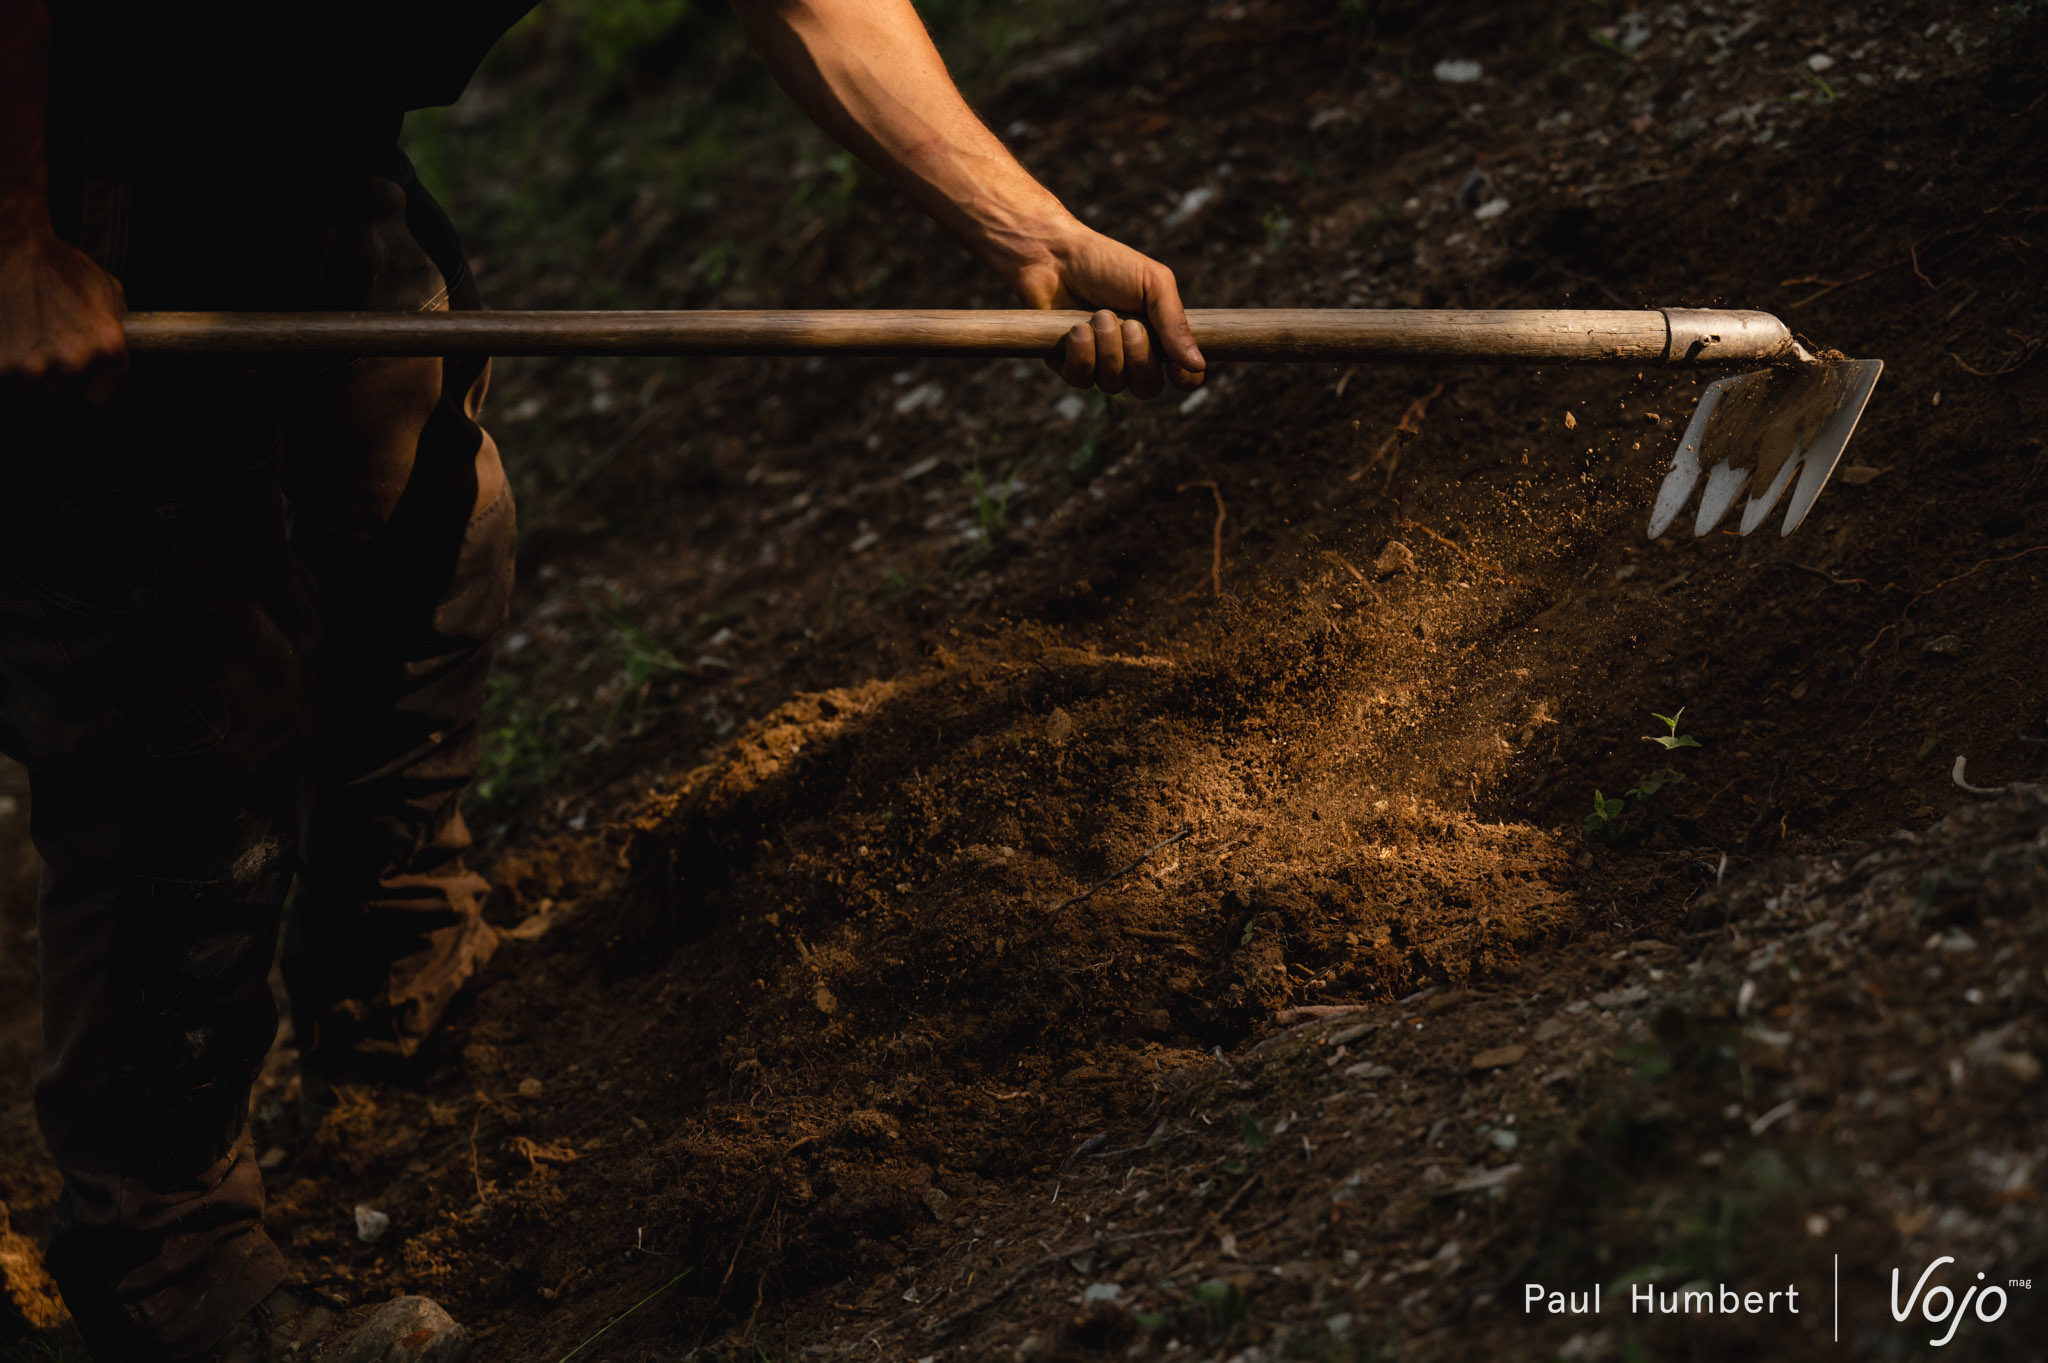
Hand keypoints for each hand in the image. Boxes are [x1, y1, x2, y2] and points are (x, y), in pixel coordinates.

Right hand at [0, 211, 127, 402]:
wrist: (10, 245)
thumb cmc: (56, 264)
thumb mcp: (106, 290)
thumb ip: (115, 326)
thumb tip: (120, 350)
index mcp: (108, 346)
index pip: (104, 395)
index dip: (91, 385)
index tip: (82, 378)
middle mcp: (74, 360)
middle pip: (59, 393)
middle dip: (50, 375)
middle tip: (39, 343)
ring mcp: (34, 365)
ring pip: (25, 390)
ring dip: (20, 373)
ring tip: (19, 338)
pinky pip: (1, 379)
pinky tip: (3, 339)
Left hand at [1009, 221, 1203, 399]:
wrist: (1054, 255)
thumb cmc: (1107, 263)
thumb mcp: (1152, 283)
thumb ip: (1174, 322)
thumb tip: (1198, 365)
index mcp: (1158, 336)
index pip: (1182, 376)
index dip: (1184, 379)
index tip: (1175, 367)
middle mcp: (1130, 356)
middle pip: (1147, 387)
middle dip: (1137, 355)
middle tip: (1127, 323)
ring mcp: (1098, 364)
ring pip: (1113, 385)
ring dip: (1107, 348)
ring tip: (1097, 315)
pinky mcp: (1067, 365)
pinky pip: (1081, 380)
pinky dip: (1081, 354)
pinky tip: (1075, 329)